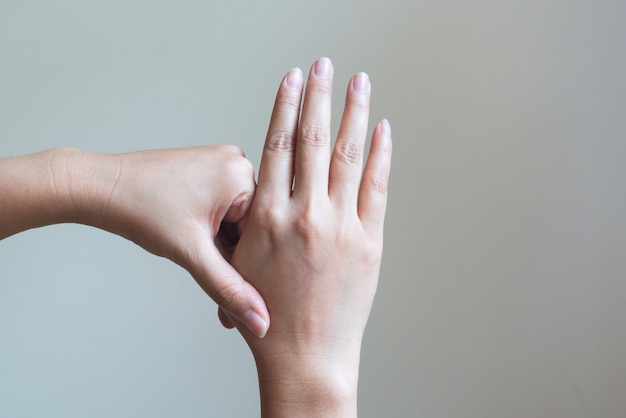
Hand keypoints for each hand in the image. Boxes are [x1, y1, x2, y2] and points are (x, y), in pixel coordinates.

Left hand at [48, 145, 268, 336]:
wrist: (100, 187)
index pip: (263, 232)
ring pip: (235, 218)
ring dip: (220, 243)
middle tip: (207, 273)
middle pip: (249, 225)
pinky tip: (192, 238)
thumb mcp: (191, 254)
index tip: (237, 288)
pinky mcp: (206, 168)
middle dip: (232, 255)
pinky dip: (212, 227)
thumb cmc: (139, 209)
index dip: (248, 265)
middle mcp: (236, 161)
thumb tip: (260, 321)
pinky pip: (222, 205)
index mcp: (242, 172)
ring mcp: (220, 162)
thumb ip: (229, 289)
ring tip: (194, 251)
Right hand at [228, 58, 391, 416]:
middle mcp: (305, 215)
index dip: (286, 107)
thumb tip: (260, 190)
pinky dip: (381, 155)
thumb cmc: (267, 316)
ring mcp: (341, 226)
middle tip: (325, 64)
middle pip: (313, 140)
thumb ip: (252, 222)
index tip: (292, 79)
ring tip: (359, 83)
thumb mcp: (241, 263)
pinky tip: (383, 130)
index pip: (278, 146)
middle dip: (319, 96)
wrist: (304, 355)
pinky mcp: (368, 241)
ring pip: (349, 155)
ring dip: (355, 113)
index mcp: (268, 217)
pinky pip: (377, 187)